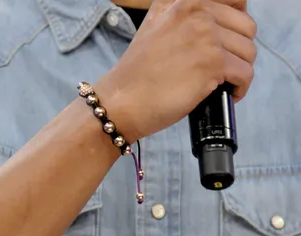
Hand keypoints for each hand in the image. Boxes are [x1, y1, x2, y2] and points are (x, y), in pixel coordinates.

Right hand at [94, 0, 256, 141]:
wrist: (123, 99)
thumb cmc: (138, 74)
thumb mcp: (157, 29)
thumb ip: (186, 20)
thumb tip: (219, 28)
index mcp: (182, 0)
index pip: (234, 0)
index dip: (237, 23)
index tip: (230, 41)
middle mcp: (195, 10)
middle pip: (246, 28)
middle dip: (239, 51)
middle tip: (224, 68)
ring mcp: (205, 35)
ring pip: (249, 52)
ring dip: (240, 71)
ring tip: (223, 83)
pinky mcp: (212, 62)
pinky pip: (246, 74)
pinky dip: (240, 88)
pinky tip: (226, 94)